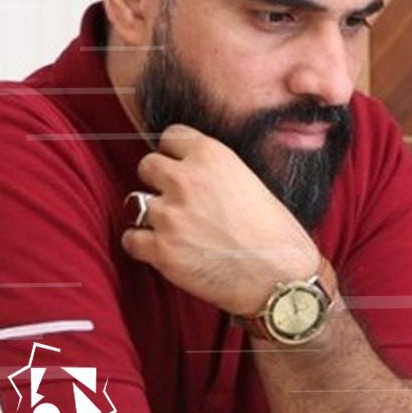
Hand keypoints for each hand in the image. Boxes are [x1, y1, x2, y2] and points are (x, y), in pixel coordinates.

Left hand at [121, 123, 321, 315]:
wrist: (281, 276)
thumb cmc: (275, 233)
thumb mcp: (249, 180)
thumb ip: (214, 171)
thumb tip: (190, 172)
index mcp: (211, 155)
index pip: (170, 136)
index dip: (175, 154)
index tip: (179, 167)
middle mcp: (186, 180)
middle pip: (146, 166)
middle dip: (158, 181)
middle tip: (176, 199)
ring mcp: (170, 215)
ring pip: (134, 202)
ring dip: (150, 214)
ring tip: (172, 227)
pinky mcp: (161, 250)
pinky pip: (131, 239)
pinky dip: (143, 245)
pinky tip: (164, 249)